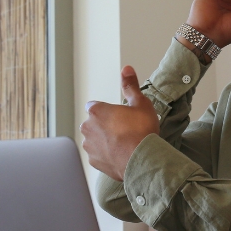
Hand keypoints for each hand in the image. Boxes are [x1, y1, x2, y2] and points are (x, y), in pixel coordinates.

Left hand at [79, 66, 159, 181]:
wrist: (142, 159)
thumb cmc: (141, 131)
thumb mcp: (140, 103)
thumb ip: (130, 86)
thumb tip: (126, 69)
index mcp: (96, 111)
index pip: (94, 106)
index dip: (106, 110)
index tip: (118, 115)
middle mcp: (88, 128)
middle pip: (93, 123)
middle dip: (104, 125)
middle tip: (124, 129)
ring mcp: (89, 146)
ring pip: (94, 140)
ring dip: (104, 140)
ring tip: (123, 143)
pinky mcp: (94, 161)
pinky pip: (98, 155)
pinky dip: (106, 155)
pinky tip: (120, 155)